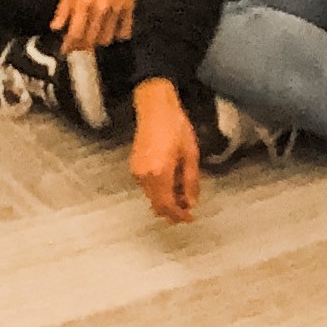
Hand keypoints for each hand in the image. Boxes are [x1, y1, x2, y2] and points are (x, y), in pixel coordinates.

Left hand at [54, 0, 138, 50]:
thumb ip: (64, 7)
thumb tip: (56, 27)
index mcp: (84, 1)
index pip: (75, 33)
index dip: (69, 45)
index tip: (64, 50)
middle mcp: (101, 8)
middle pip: (91, 39)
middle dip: (81, 46)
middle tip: (76, 46)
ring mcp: (117, 9)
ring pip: (107, 38)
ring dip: (97, 42)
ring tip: (91, 39)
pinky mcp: (130, 7)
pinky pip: (125, 30)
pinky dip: (117, 35)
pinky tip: (110, 32)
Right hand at [132, 84, 207, 222]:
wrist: (155, 108)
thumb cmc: (174, 126)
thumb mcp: (190, 155)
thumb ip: (191, 181)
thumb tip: (192, 201)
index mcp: (160, 173)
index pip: (168, 205)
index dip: (179, 215)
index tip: (189, 219)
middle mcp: (144, 175)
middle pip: (157, 204)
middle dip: (172, 211)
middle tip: (187, 211)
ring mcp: (137, 171)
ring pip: (152, 196)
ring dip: (166, 200)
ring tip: (182, 193)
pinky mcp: (134, 165)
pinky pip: (147, 186)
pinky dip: (159, 190)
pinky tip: (171, 183)